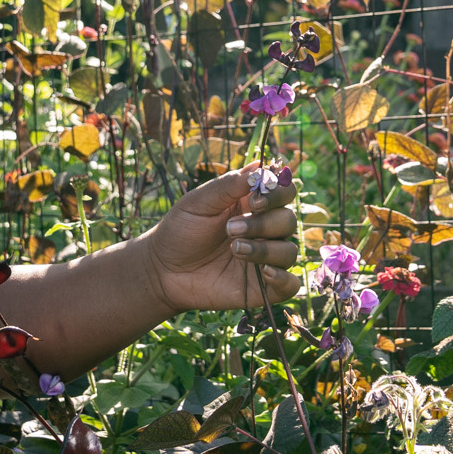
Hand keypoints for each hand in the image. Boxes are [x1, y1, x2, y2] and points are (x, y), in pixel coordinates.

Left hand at [140, 167, 299, 315]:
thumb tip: (261, 166)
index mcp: (253, 205)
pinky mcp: (264, 288)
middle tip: (230, 228)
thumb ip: (230, 185)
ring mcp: (266, 259)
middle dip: (263, 224)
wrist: (162, 270)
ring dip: (266, 249)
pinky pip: (290, 284)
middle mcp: (264, 231)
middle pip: (288, 221)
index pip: (285, 192)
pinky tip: (265, 273)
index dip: (278, 193)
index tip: (255, 199)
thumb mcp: (199, 202)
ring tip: (234, 249)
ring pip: (289, 252)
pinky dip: (284, 278)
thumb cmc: (180, 231)